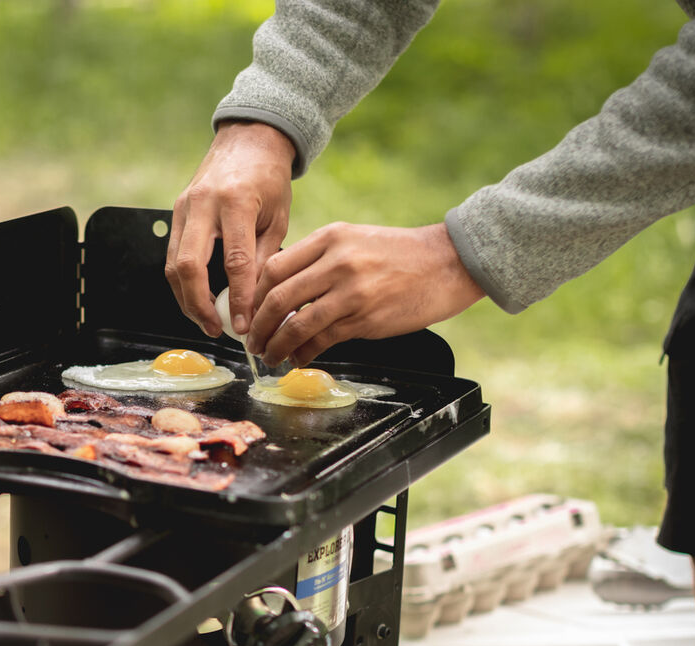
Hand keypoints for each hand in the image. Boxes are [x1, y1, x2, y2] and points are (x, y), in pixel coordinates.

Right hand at [165, 121, 295, 338]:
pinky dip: (183, 282)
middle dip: (199, 305)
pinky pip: (172, 255)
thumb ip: (264, 258)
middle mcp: (203, 203)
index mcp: (236, 201)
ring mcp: (184, 207)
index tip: (244, 324)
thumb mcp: (278, 217)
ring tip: (206, 320)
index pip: (235, 262)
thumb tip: (255, 301)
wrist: (248, 140)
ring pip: (173, 264)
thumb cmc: (268, 177)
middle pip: (189, 266)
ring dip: (186, 299)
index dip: (239, 298)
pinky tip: (198, 298)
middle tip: (215, 328)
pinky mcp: (176, 212)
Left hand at [247, 222, 485, 365]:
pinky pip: (322, 341)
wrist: (448, 262)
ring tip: (270, 356)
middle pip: (277, 297)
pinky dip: (304, 353)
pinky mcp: (365, 319)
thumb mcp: (353, 240)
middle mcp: (337, 261)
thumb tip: (280, 292)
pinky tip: (298, 359)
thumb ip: (317, 260)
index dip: (253, 295)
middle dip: (257, 325)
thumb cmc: (399, 254)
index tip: (247, 312)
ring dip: (276, 345)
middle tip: (252, 341)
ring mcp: (351, 291)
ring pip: (296, 324)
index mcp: (330, 238)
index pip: (274, 267)